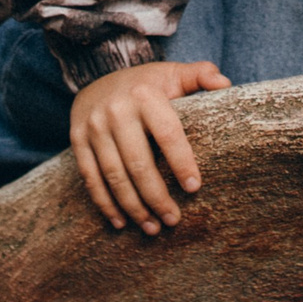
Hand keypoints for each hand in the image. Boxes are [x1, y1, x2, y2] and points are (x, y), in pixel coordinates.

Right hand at [68, 60, 230, 233]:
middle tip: (173, 220)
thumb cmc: (146, 84)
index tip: (194, 188)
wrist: (97, 77)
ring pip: (114, 176)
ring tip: (153, 227)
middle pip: (138, 163)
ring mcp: (93, 127)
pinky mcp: (77, 141)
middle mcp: (116, 111)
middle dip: (157, 197)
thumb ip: (200, 74)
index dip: (182, 162)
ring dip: (134, 207)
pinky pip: (91, 178)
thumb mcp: (172, 74)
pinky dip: (105, 204)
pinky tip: (121, 222)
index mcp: (144, 95)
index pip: (167, 134)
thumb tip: (225, 84)